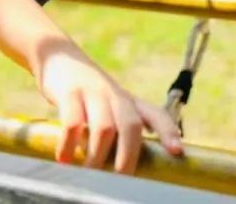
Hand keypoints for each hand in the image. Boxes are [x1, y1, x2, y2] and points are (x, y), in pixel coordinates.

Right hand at [35, 43, 182, 173]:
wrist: (58, 56)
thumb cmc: (87, 93)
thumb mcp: (109, 106)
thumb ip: (120, 131)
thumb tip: (124, 170)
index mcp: (129, 102)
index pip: (156, 115)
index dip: (168, 132)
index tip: (177, 151)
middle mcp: (115, 96)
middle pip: (131, 126)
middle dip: (128, 156)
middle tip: (120, 179)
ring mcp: (93, 92)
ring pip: (104, 128)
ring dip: (97, 156)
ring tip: (89, 175)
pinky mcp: (70, 92)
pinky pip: (73, 123)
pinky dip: (69, 145)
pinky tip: (64, 159)